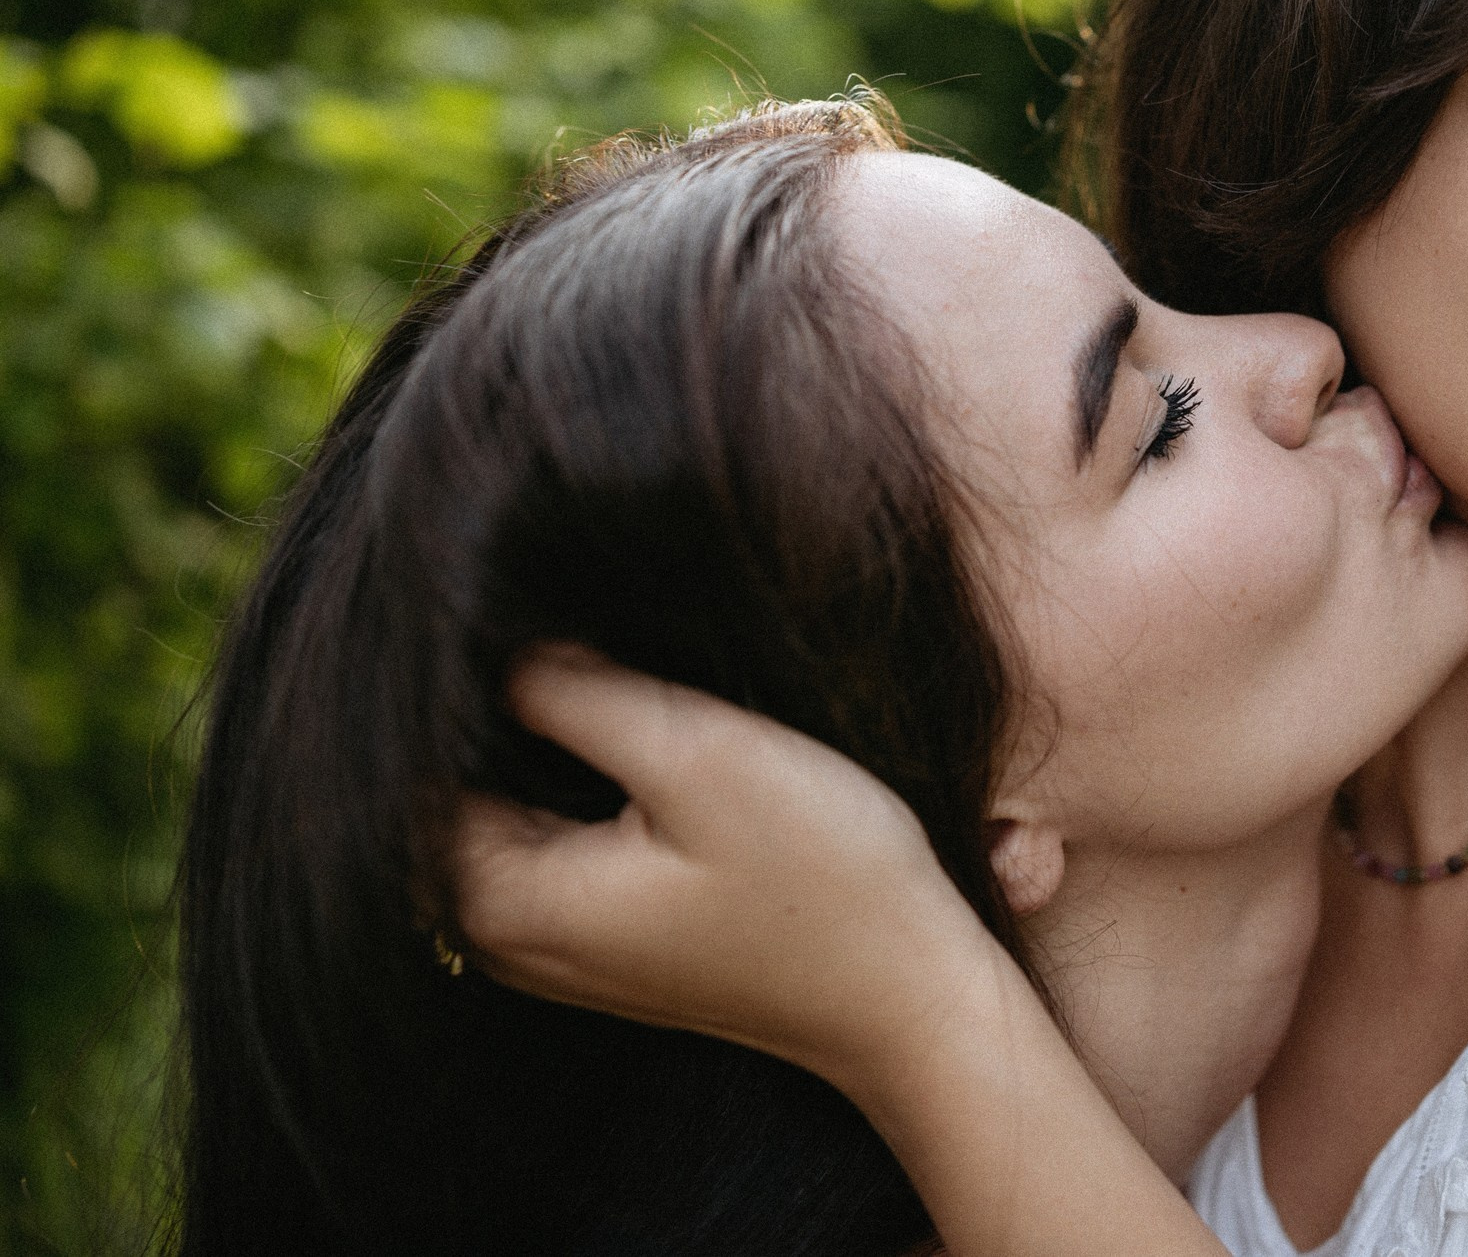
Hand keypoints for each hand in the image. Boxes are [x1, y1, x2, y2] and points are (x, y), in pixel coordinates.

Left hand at [452, 647, 1001, 1103]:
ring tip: (623, 681)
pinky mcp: (608, 939)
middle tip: (592, 639)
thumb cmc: (821, 883)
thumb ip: (578, 692)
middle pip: (455, 784)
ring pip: (509, 805)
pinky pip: (555, 839)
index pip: (412, 762)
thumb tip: (497, 641)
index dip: (462, 673)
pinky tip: (649, 742)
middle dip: (505, 704)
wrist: (908, 999)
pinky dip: (584, 783)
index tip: (528, 616)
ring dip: (550, 739)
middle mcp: (502, 937)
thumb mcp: (701, 757)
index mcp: (500, 899)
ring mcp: (556, 947)